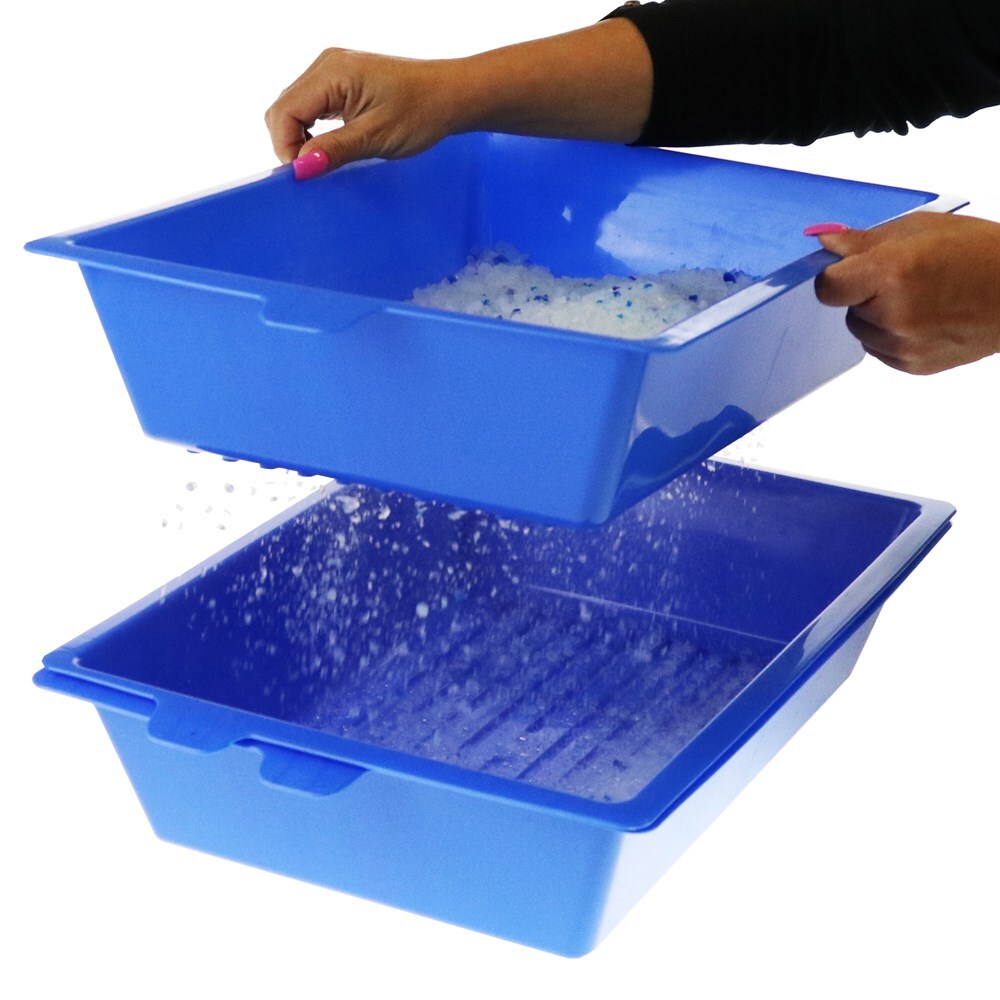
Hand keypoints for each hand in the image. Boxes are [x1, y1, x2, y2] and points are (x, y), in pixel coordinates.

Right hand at [265, 49, 462, 170]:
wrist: (449, 95)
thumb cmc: (421, 112)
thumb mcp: (376, 138)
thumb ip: (334, 150)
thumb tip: (301, 168)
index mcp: (332, 72)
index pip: (284, 112)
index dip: (286, 148)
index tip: (304, 177)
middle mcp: (326, 64)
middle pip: (283, 109)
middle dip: (290, 144)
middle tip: (312, 174)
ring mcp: (331, 70)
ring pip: (293, 108)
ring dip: (300, 138)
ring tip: (323, 162)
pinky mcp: (340, 80)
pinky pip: (310, 106)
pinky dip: (311, 130)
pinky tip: (329, 147)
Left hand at [815, 212, 999, 374]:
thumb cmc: (979, 253)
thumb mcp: (921, 229)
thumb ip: (865, 241)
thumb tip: (825, 244)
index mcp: (892, 273)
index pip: (828, 287)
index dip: (837, 276)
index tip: (852, 269)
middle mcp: (894, 314)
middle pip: (845, 308)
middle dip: (864, 293)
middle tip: (904, 278)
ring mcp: (904, 344)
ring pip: (861, 331)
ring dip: (877, 315)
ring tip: (918, 297)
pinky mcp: (913, 365)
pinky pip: (879, 349)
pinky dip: (891, 335)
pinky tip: (924, 317)